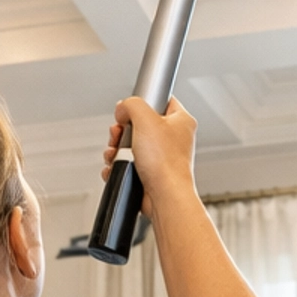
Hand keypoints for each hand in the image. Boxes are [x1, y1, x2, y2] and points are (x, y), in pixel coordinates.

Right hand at [103, 97, 198, 218]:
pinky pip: (128, 162)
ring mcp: (162, 156)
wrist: (164, 196)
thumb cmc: (165, 163)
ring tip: (116, 153)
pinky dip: (119, 164)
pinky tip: (116, 166)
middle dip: (123, 130)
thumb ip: (132, 104)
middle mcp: (173, 138)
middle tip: (119, 134)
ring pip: (131, 144)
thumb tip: (123, 108)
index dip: (142, 103)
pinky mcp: (150, 172)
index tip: (130, 110)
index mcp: (181, 121)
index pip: (161, 100)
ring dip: (117, 148)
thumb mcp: (145, 119)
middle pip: (139, 123)